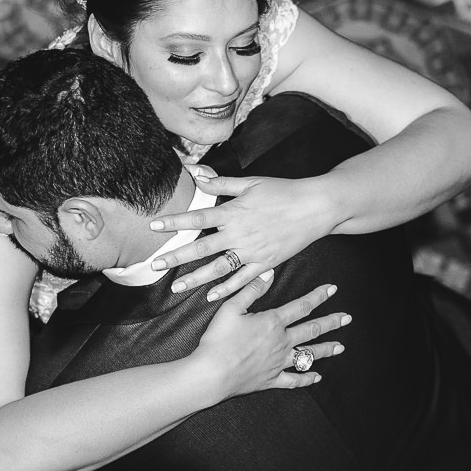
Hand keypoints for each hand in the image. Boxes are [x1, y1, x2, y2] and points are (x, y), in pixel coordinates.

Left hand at [150, 172, 333, 299]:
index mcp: (234, 211)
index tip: (154, 226)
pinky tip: (210, 296)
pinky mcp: (266, 263)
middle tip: (155, 265)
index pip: (198, 217)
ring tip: (176, 287)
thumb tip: (197, 173)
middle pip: (202, 248)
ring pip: (218, 269)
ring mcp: (253, 251)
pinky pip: (243, 280)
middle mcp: (240, 234)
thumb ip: (222, 182)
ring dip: (195, 279)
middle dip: (176, 258)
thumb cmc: (283, 191)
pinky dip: (226, 289)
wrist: (316, 208)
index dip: (175, 222)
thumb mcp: (251, 183)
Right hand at [191, 271, 349, 397]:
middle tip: (347, 318)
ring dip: (326, 349)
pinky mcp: (271, 379)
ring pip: (308, 354)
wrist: (212, 374)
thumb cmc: (219, 340)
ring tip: (341, 347)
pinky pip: (294, 380)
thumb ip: (251, 290)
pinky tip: (317, 377)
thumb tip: (269, 273)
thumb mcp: (231, 308)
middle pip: (311, 330)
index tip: (332, 289)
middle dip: (331, 322)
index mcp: (272, 322)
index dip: (318, 296)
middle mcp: (281, 342)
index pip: (301, 306)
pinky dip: (306, 378)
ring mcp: (278, 363)